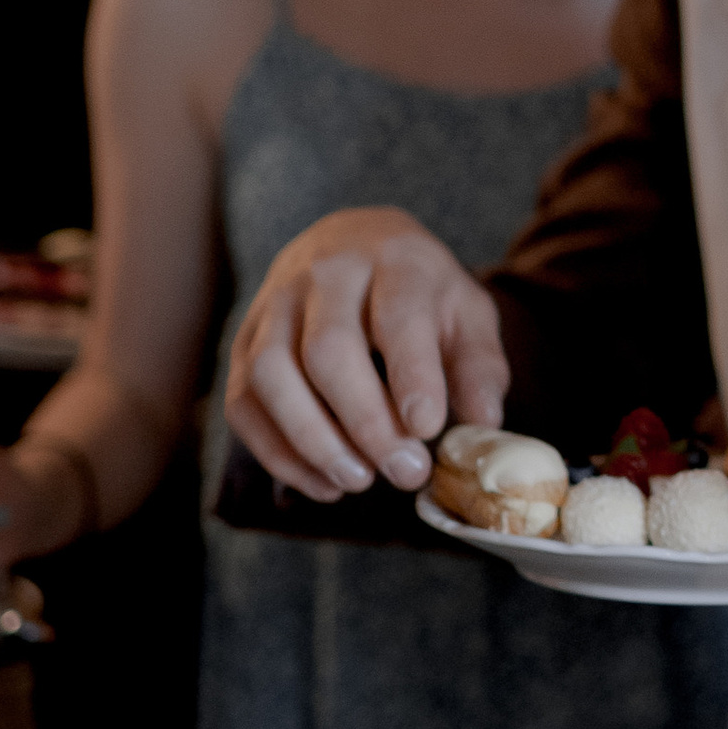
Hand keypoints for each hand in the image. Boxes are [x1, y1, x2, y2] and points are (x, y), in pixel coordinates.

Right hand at [224, 208, 508, 498]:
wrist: (354, 245)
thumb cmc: (420, 293)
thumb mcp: (467, 314)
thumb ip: (479, 367)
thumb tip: (484, 425)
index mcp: (394, 260)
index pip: (398, 315)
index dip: (412, 375)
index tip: (428, 429)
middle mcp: (325, 274)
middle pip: (328, 349)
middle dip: (365, 421)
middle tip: (404, 472)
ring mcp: (274, 305)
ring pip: (272, 374)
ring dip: (312, 440)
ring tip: (358, 482)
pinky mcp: (243, 342)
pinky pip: (244, 401)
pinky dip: (278, 452)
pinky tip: (323, 483)